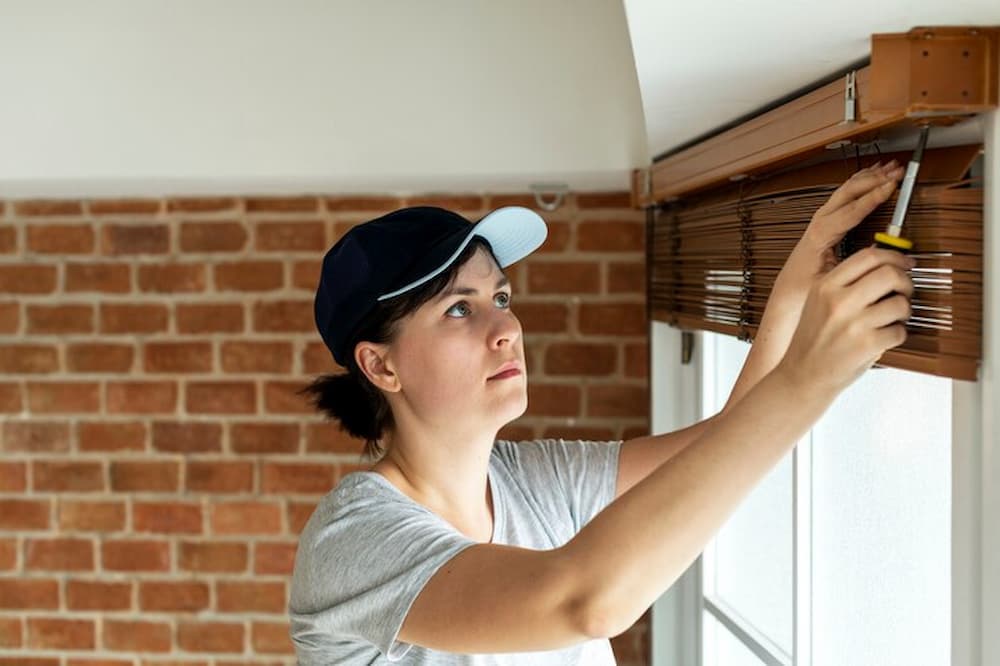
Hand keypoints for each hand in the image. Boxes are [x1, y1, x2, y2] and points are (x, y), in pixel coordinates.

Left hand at [775, 162, 905, 299]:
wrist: (786, 291)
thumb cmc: (804, 287)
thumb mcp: (831, 281)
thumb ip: (853, 265)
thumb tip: (877, 251)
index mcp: (820, 235)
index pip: (851, 210)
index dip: (873, 196)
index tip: (891, 186)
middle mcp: (819, 223)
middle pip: (848, 192)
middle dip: (874, 179)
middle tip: (897, 171)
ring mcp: (820, 220)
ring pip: (846, 190)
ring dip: (868, 177)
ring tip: (889, 167)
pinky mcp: (824, 222)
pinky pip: (844, 195)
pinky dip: (860, 183)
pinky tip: (871, 176)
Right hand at [775, 246, 914, 397]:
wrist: (802, 375)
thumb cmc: (814, 339)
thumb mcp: (819, 302)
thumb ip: (846, 281)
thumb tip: (883, 261)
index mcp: (825, 286)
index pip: (869, 256)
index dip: (894, 256)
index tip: (905, 263)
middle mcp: (838, 301)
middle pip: (890, 274)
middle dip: (905, 282)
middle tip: (903, 291)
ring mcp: (853, 324)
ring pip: (900, 304)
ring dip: (904, 311)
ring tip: (891, 319)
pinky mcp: (867, 345)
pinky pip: (900, 331)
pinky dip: (897, 335)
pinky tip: (882, 338)